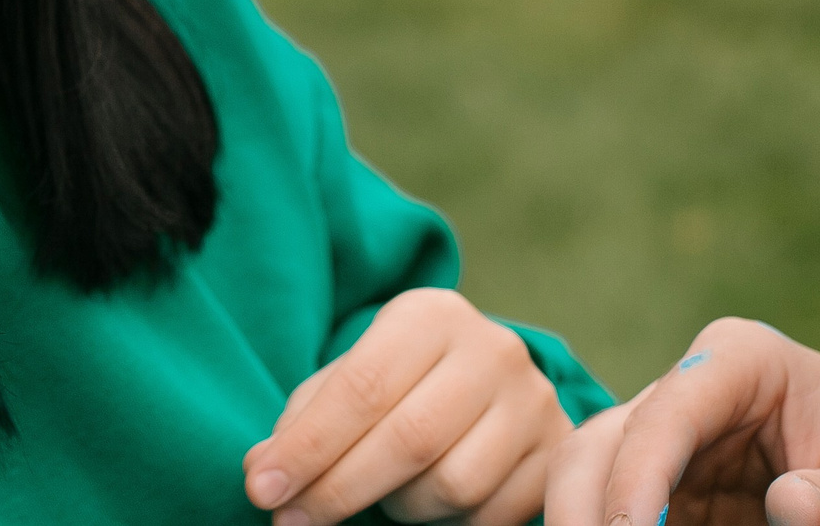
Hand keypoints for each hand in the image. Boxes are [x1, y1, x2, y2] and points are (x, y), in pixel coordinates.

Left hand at [244, 288, 573, 525]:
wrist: (482, 384)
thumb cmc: (395, 385)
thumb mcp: (348, 383)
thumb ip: (303, 424)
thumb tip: (263, 474)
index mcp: (430, 315)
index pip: (362, 388)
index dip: (308, 447)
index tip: (262, 490)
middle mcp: (493, 350)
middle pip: (409, 440)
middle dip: (339, 489)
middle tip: (292, 521)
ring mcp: (533, 402)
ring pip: (452, 484)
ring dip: (399, 507)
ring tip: (381, 495)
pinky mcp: (557, 454)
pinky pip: (490, 515)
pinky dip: (446, 524)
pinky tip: (426, 501)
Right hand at [543, 318, 819, 525]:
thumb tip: (793, 512)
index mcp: (737, 361)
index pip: (667, 414)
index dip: (637, 478)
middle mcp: (687, 391)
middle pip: (602, 442)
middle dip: (583, 506)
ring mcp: (670, 438)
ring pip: (589, 475)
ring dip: (586, 519)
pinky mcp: (668, 484)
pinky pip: (622, 512)